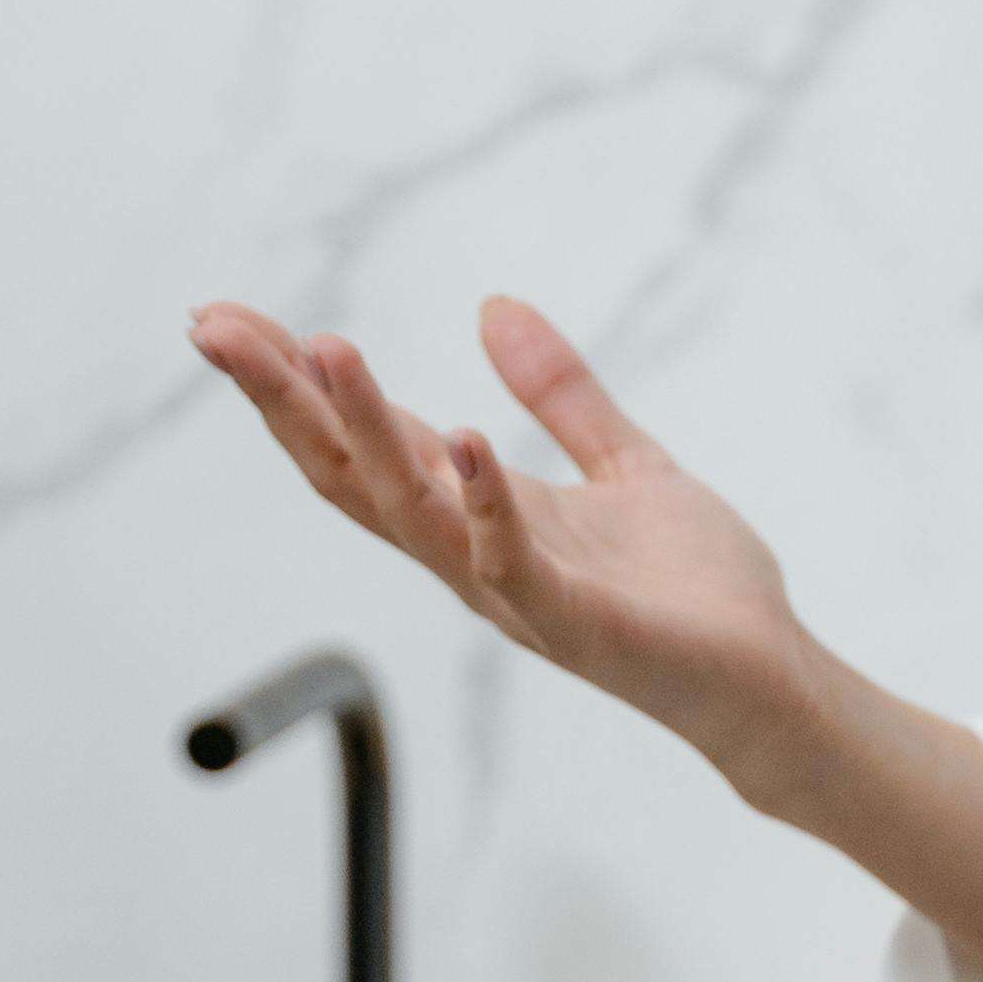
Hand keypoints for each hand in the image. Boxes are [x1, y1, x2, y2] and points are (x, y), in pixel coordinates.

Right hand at [186, 294, 816, 794]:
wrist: (769, 676)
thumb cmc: (692, 585)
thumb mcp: (622, 462)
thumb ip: (559, 393)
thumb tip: (493, 305)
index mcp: (478, 513)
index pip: (364, 441)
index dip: (295, 383)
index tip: (226, 317)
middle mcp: (473, 556)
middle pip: (352, 473)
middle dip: (283, 399)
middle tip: (213, 326)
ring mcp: (517, 594)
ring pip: (414, 510)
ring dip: (367, 429)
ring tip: (325, 348)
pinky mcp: (577, 623)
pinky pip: (512, 564)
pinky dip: (484, 502)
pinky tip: (463, 438)